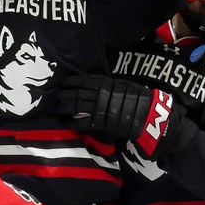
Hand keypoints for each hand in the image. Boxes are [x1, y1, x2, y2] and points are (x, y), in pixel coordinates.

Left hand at [56, 75, 180, 158]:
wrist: (149, 115)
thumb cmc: (138, 98)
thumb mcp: (124, 85)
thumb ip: (108, 84)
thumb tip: (94, 83)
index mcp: (107, 83)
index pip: (84, 80)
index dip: (72, 81)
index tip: (63, 82)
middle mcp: (102, 94)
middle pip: (78, 93)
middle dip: (64, 95)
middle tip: (55, 96)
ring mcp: (102, 108)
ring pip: (78, 107)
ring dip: (66, 108)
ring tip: (57, 109)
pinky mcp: (103, 123)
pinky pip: (84, 123)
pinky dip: (74, 124)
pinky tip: (67, 124)